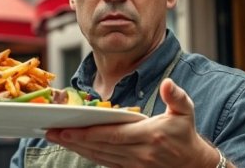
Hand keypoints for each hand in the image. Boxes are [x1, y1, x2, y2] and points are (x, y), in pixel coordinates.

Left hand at [45, 78, 220, 167]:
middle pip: (100, 147)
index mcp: (149, 136)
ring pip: (99, 156)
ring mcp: (134, 165)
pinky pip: (104, 162)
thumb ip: (176, 96)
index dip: (88, 133)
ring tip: (56, 137)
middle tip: (50, 131)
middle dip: (73, 139)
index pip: (113, 135)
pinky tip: (74, 147)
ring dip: (76, 148)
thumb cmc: (186, 134)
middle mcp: (139, 153)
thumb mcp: (186, 111)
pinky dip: (88, 155)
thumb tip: (168, 83)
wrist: (194, 165)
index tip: (68, 128)